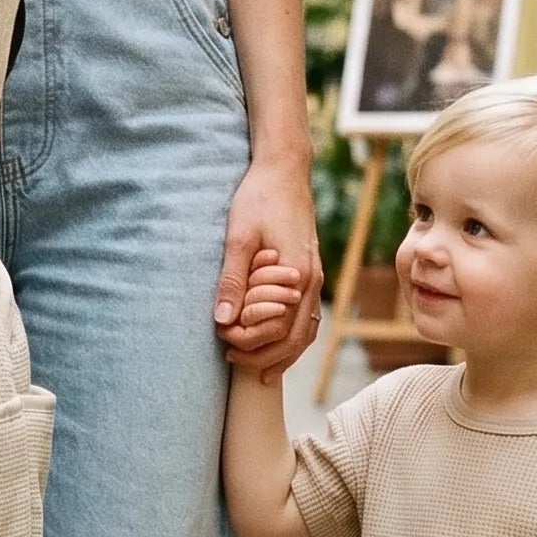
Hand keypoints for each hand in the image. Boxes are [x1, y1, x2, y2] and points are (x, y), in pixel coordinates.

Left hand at [214, 160, 321, 381]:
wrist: (284, 171)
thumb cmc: (259, 199)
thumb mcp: (238, 238)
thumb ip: (232, 280)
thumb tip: (222, 320)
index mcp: (297, 276)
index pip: (278, 328)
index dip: (250, 340)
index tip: (222, 338)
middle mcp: (311, 282)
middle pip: (296, 338)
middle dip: (265, 355)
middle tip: (233, 359)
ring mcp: (314, 278)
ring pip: (306, 331)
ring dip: (281, 352)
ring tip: (254, 366)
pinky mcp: (309, 272)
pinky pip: (307, 317)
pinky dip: (292, 336)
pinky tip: (274, 342)